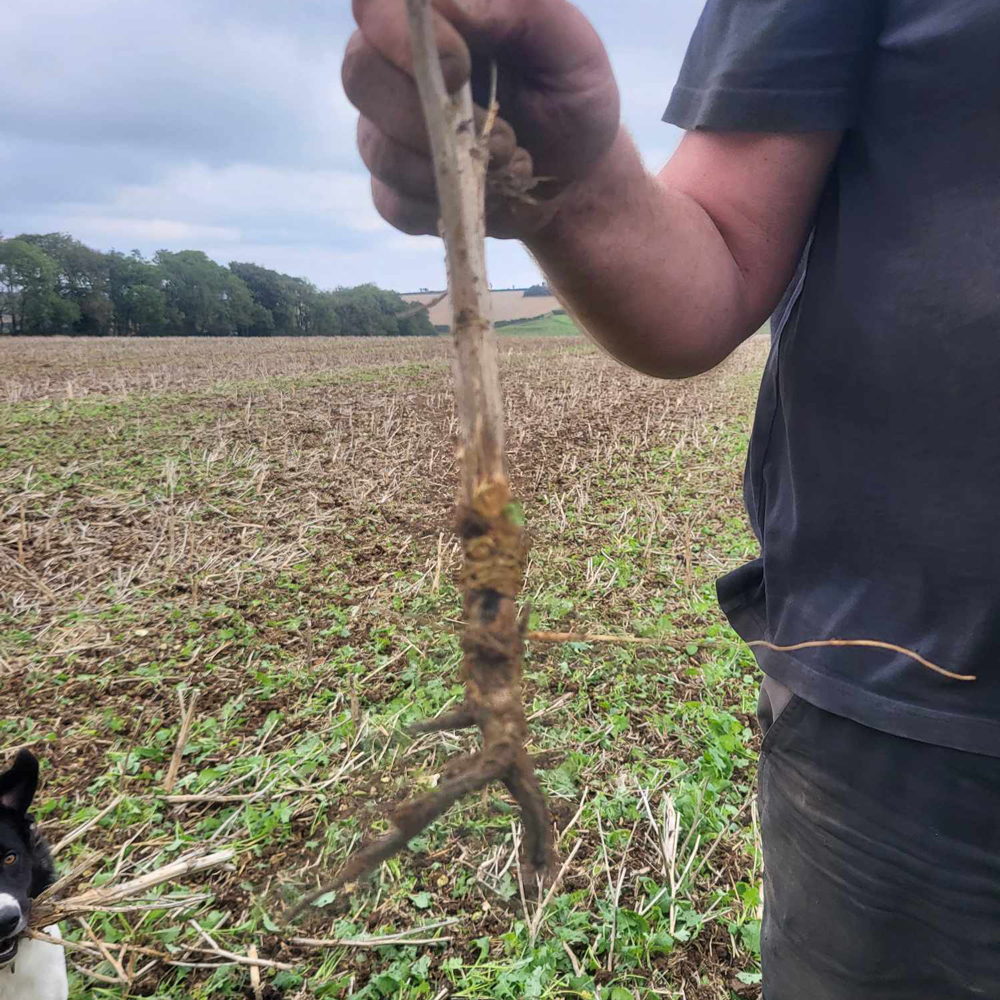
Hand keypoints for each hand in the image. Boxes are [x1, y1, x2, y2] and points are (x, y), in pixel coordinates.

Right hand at [343, 0, 620, 237]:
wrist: (574, 177)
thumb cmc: (570, 99)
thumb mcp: (570, 49)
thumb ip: (522, 11)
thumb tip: (452, 2)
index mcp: (432, 19)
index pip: (376, 7)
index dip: (405, 37)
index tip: (462, 67)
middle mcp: (394, 67)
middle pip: (359, 73)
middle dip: (424, 113)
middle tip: (496, 135)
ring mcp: (387, 130)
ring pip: (376, 146)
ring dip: (447, 166)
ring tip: (505, 163)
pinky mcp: (394, 189)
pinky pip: (393, 202)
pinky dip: (443, 206)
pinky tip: (481, 197)